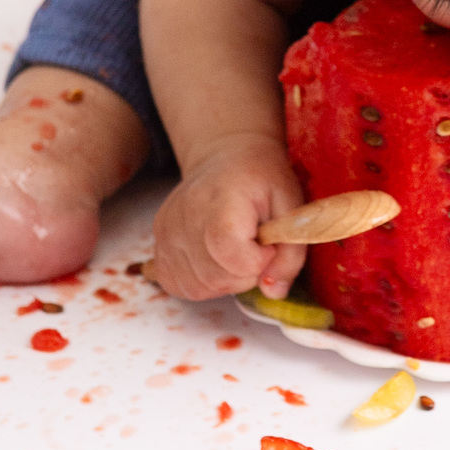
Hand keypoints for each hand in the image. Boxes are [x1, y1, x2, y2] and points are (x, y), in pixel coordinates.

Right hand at [150, 131, 308, 300]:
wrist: (226, 157)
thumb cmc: (261, 178)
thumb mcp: (291, 206)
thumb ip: (291, 252)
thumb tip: (274, 292)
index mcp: (221, 199)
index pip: (231, 254)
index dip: (258, 261)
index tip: (268, 243)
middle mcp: (185, 215)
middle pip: (215, 276)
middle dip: (245, 274)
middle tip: (254, 246)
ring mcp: (166, 230)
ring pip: (197, 286)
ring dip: (225, 281)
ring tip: (236, 251)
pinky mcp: (158, 242)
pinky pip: (177, 284)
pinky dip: (202, 283)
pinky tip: (216, 260)